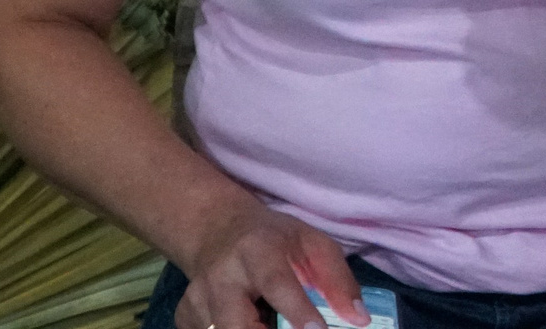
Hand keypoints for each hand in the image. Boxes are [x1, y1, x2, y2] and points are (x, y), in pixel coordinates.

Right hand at [172, 196, 364, 328]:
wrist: (217, 227)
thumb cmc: (275, 239)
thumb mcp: (313, 244)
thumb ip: (338, 280)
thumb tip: (360, 320)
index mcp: (259, 250)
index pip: (276, 283)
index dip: (296, 310)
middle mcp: (222, 275)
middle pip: (233, 322)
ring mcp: (198, 297)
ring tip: (267, 323)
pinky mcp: (185, 314)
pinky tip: (244, 324)